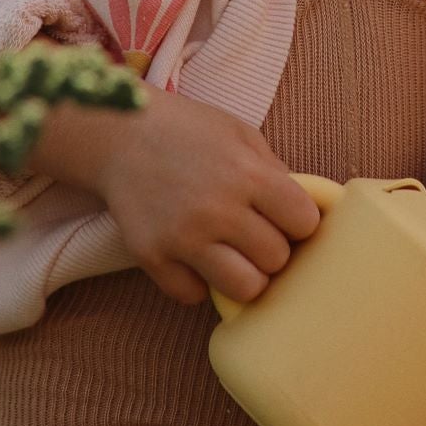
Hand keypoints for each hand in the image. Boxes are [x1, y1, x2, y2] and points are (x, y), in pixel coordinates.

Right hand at [94, 84, 322, 308]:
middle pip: (276, 260)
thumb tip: (305, 214)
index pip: (304, 222)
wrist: (120, 133)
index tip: (285, 216)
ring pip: (244, 288)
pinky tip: (194, 258)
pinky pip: (193, 295)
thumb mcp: (240, 134)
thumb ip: (274, 172)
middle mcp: (218, 209)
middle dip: (272, 248)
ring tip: (232, 254)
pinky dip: (198, 282)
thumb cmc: (188, 130)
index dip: (299, 222)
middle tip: (254, 233)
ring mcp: (183, 237)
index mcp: (247, 174)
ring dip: (244, 275)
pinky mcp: (152, 257)